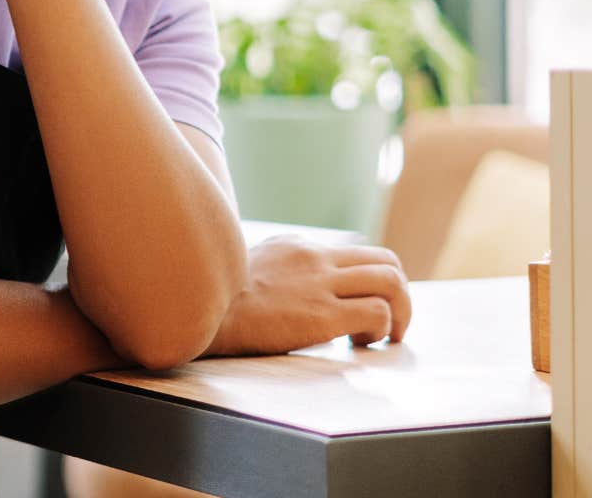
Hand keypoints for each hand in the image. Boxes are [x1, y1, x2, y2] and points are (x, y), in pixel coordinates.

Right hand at [201, 235, 412, 357]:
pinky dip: (380, 331)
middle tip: (390, 325)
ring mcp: (319, 284)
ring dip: (401, 313)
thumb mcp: (242, 268)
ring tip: (384, 338)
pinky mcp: (321, 315)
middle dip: (400, 295)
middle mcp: (314, 257)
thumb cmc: (208, 300)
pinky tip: (355, 346)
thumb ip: (270, 272)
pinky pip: (377, 314)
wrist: (191, 312)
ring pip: (392, 282)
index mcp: (295, 246)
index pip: (355, 253)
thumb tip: (276, 289)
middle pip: (387, 261)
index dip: (371, 283)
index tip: (362, 308)